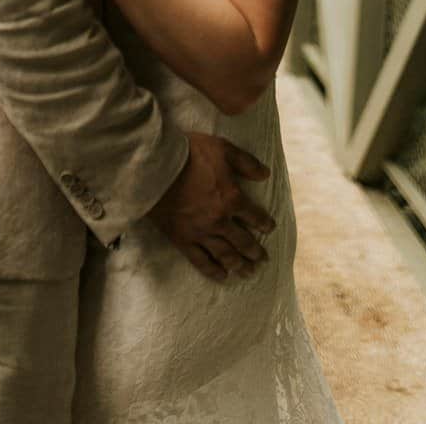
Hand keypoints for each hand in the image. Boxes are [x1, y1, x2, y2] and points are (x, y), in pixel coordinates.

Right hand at [147, 132, 275, 282]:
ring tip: (249, 273)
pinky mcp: (183, 240)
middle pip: (242, 241)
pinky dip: (213, 271)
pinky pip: (201, 261)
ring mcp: (201, 233)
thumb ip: (246, 162)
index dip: (264, 224)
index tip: (269, 229)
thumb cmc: (190, 154)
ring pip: (225, 255)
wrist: (156, 168)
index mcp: (232, 198)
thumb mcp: (223, 148)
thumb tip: (265, 174)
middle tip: (263, 260)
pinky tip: (222, 276)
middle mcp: (220, 220)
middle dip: (255, 252)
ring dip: (240, 266)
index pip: (254, 216)